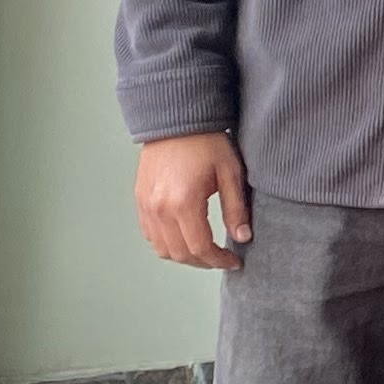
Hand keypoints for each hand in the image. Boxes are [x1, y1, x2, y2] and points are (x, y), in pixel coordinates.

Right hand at [136, 131, 252, 269]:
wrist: (177, 120)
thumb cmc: (206, 142)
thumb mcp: (230, 173)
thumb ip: (236, 209)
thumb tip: (243, 237)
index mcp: (183, 202)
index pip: (200, 247)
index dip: (219, 260)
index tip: (234, 261)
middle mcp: (159, 209)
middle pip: (180, 253)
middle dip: (203, 262)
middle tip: (222, 258)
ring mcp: (146, 206)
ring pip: (162, 249)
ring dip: (184, 256)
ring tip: (205, 251)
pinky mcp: (140, 200)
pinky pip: (150, 235)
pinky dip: (166, 244)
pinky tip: (184, 237)